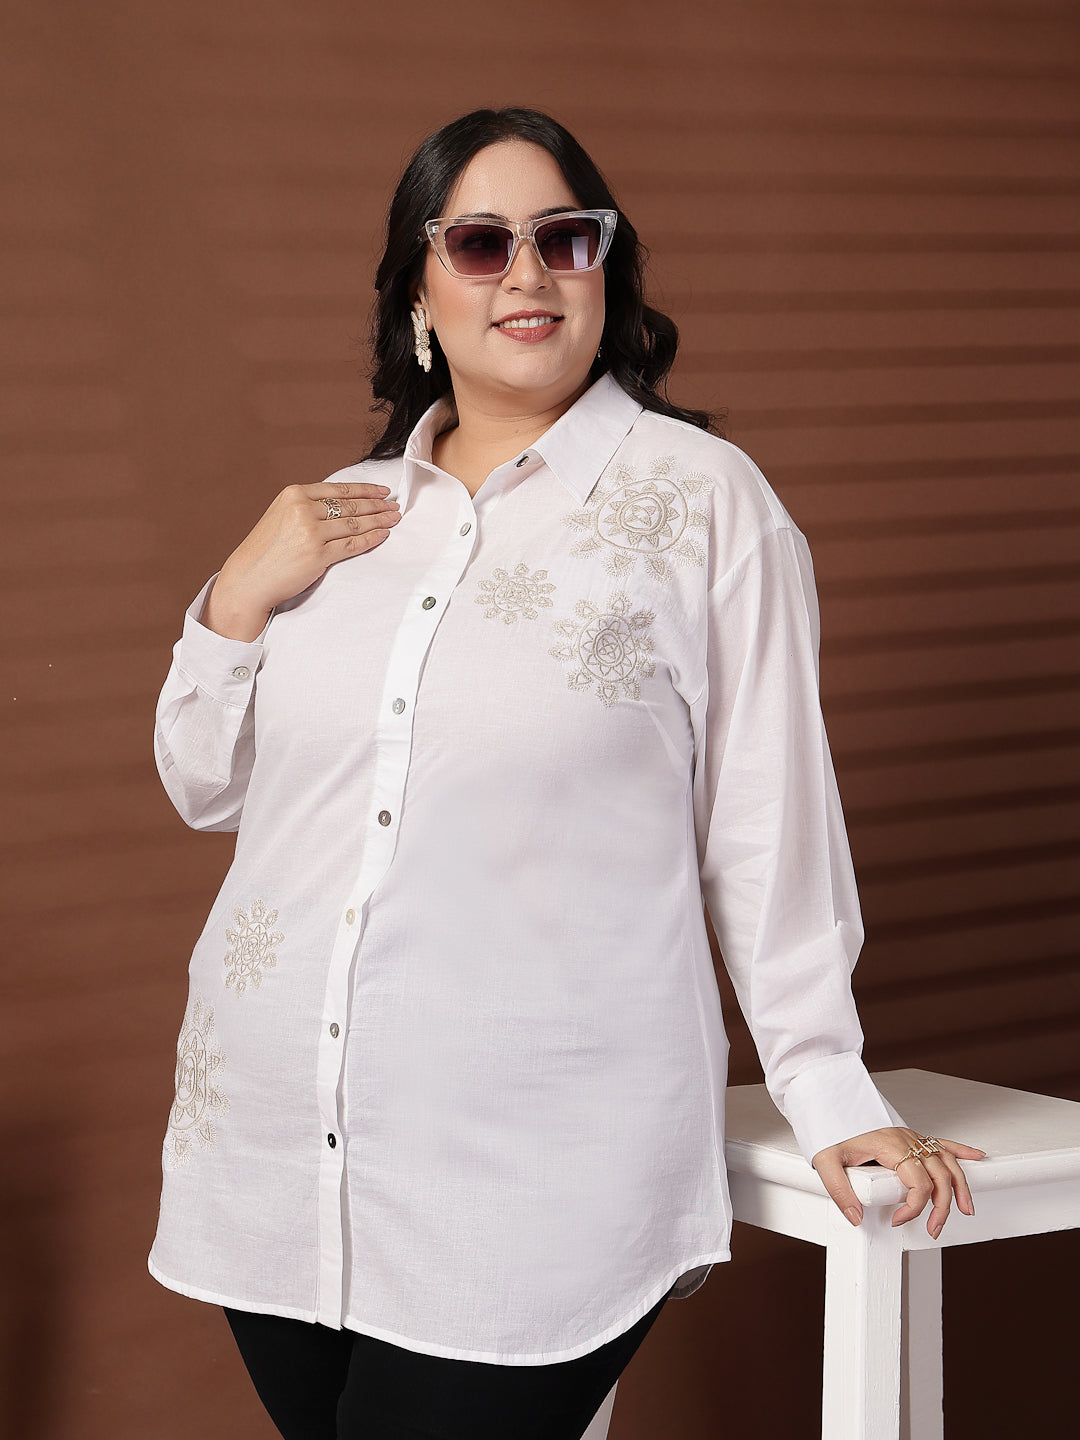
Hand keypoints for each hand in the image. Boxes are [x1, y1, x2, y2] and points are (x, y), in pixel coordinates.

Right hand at [204, 481, 400, 639]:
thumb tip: (341, 504)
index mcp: (294, 495)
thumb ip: (306, 506)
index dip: (365, 490)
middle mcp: (302, 510)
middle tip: (394, 506)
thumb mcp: (281, 515)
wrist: (248, 578)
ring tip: (393, 519)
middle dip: (377, 505)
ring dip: (379, 521)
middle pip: (350, 505)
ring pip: (355, 524)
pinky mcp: (317, 556)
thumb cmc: (265, 550)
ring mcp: (310, 533)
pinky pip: (352, 544)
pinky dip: (371, 539)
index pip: (339, 490)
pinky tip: (383, 535)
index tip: (382, 491)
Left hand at [812, 1127, 985, 1238]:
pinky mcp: (910, 1135)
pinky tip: (977, 1157)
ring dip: (960, 1187)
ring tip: (965, 1210)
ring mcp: (910, 1136)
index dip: (913, 1208)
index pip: (918, 1184)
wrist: (827, 1101)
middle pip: (939, 1176)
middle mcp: (905, 1139)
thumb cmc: (828, 1129)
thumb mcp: (825, 1161)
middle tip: (934, 1228)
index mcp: (890, 1146)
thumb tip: (856, 1217)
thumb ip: (839, 1190)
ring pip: (947, 1162)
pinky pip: (942, 1142)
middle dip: (942, 1206)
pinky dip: (962, 1151)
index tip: (897, 1220)